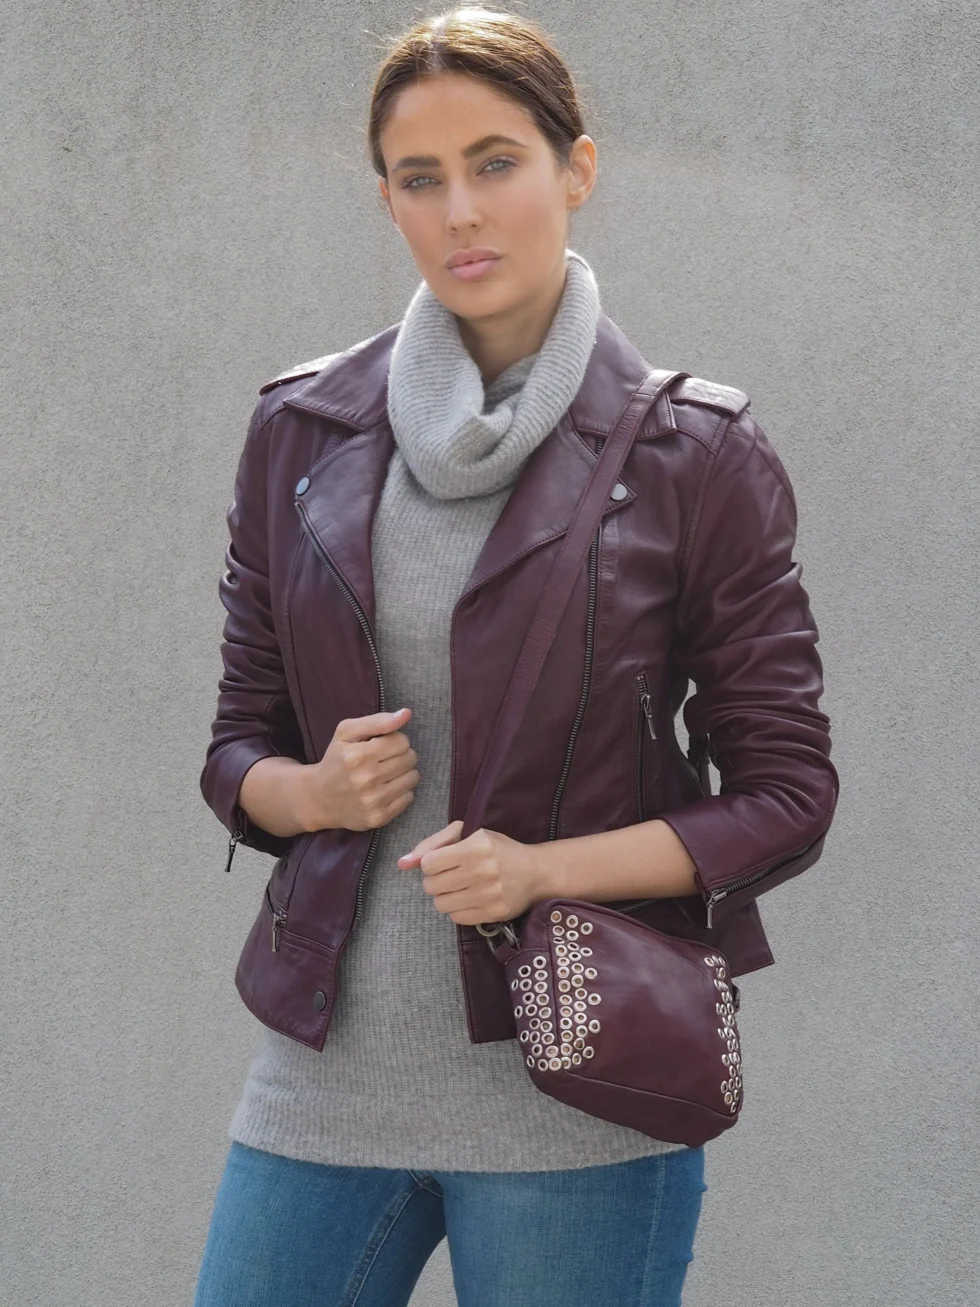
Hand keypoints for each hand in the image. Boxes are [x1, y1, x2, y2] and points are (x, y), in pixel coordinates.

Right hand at [299, 707, 419, 831]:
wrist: (319, 798)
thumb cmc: (336, 760)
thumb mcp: (346, 732)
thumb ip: (378, 721)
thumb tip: (407, 714)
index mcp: (357, 755)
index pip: (401, 741)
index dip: (394, 740)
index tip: (382, 746)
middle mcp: (365, 779)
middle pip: (410, 758)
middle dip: (401, 755)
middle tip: (384, 760)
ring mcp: (372, 801)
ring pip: (413, 778)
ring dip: (404, 773)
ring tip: (386, 773)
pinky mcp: (378, 818)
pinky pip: (409, 798)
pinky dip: (401, 792)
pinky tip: (385, 789)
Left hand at [397, 821, 548, 925]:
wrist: (535, 872)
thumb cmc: (497, 849)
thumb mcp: (468, 834)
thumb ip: (432, 844)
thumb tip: (402, 864)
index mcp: (475, 847)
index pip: (428, 864)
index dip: (432, 863)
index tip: (444, 862)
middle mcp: (481, 871)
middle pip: (431, 886)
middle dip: (436, 881)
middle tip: (452, 876)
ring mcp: (488, 895)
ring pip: (441, 904)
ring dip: (446, 897)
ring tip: (461, 888)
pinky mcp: (493, 914)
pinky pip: (456, 918)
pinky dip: (458, 910)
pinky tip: (471, 899)